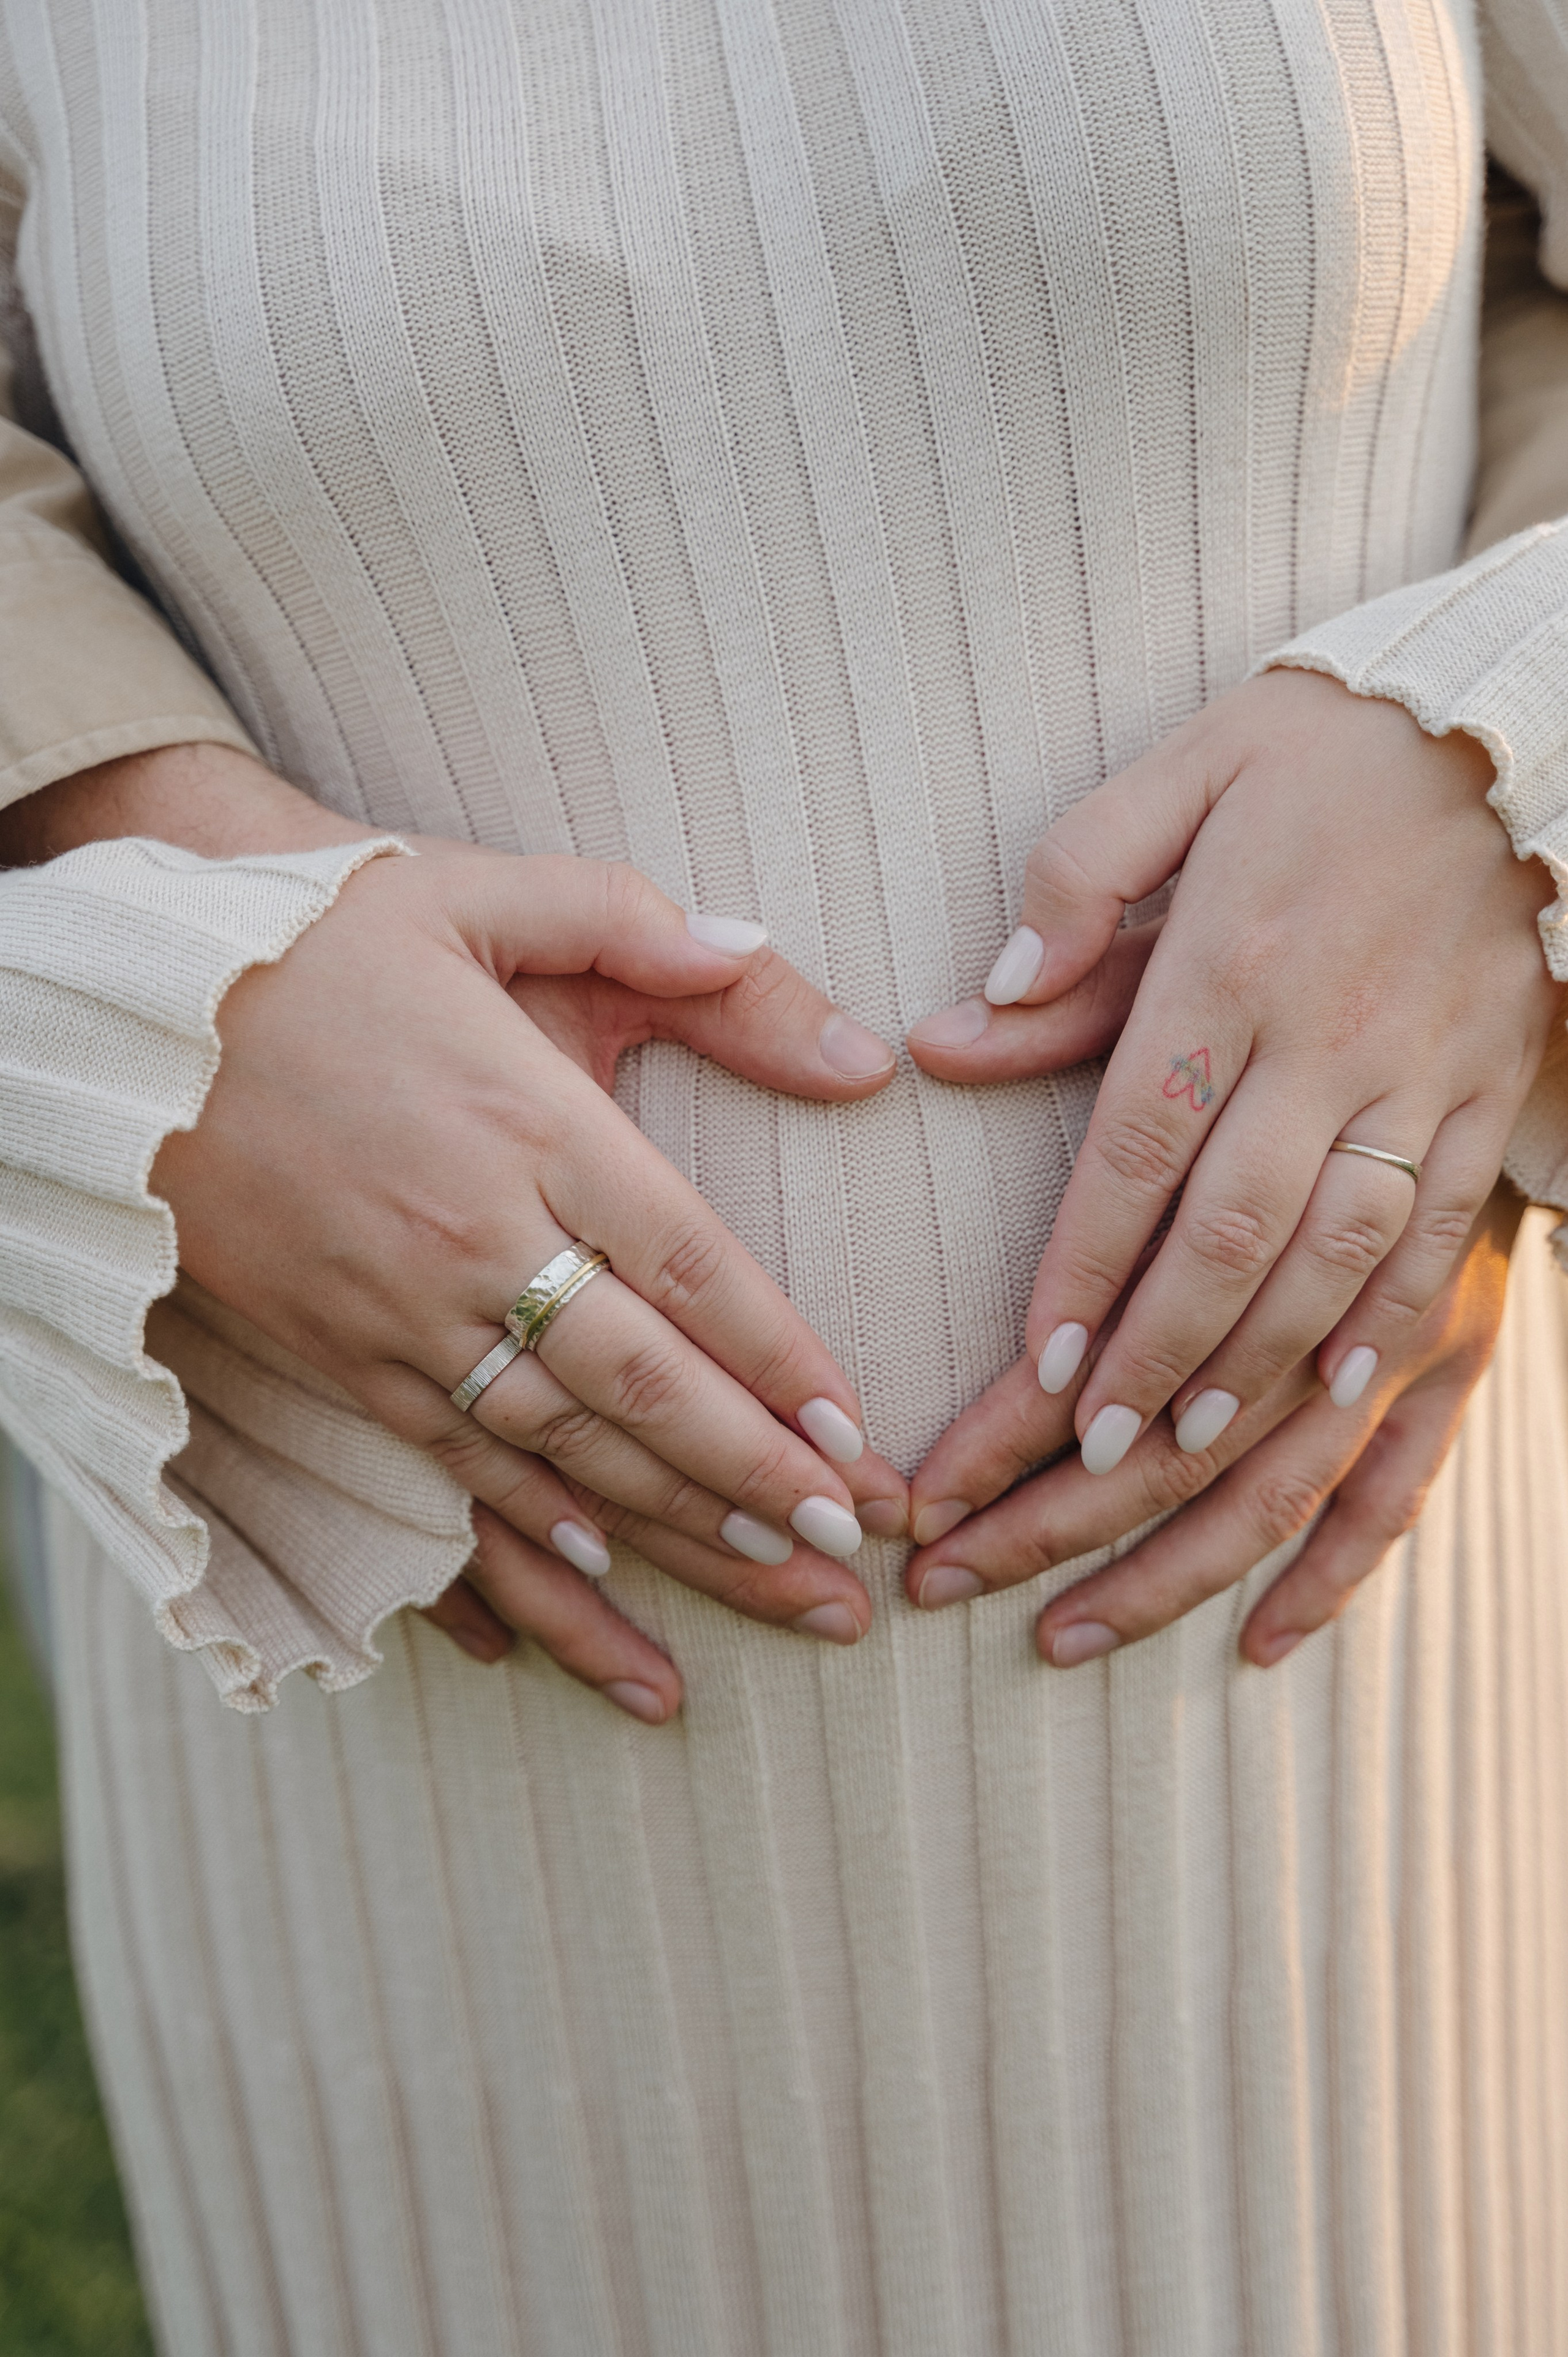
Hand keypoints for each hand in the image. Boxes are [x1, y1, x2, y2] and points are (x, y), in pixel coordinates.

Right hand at [66, 756, 910, 1721]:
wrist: (131, 1008)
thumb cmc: (323, 937)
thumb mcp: (486, 893)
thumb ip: (652, 933)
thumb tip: (836, 1027)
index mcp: (523, 1117)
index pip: (686, 1261)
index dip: (780, 1359)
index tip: (857, 1435)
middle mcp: (468, 1232)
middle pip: (638, 1382)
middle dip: (753, 1475)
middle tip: (849, 1544)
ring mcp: (393, 1308)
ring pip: (557, 1448)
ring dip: (675, 1528)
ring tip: (777, 1587)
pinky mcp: (332, 1352)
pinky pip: (448, 1468)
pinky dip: (530, 1536)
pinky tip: (604, 1585)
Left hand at [909, 669, 1561, 1488]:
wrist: (1518, 720)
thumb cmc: (1324, 749)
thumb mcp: (1182, 772)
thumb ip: (1074, 888)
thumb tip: (966, 1018)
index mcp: (1233, 957)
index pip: (1139, 1146)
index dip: (1082, 1267)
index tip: (1031, 1366)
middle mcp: (1330, 1034)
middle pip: (1231, 1230)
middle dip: (1156, 1355)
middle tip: (1089, 1456)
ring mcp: (1424, 1073)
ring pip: (1336, 1255)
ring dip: (1258, 1366)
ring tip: (1182, 1446)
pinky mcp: (1492, 1091)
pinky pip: (1442, 1231)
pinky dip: (1384, 1323)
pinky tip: (1333, 1399)